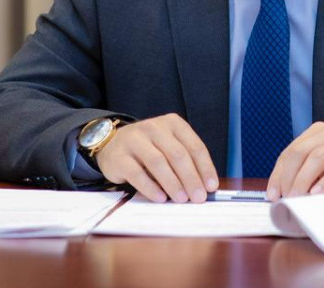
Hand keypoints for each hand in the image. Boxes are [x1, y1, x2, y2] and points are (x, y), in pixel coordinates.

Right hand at [94, 113, 218, 202]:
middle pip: (177, 154)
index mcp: (172, 123)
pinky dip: (151, 187)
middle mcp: (154, 127)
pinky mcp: (119, 156)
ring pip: (158, 162)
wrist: (112, 145)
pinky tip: (160, 198)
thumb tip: (203, 187)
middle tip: (198, 197)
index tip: (211, 186)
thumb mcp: (168, 147)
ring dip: (173, 183)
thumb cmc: (149, 150)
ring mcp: (135, 140)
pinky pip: (137, 173)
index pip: (194, 146)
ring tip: (181, 199)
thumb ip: (185, 162)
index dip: (205, 167)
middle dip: (191, 178)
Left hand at [265, 122, 323, 199]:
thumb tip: (285, 193)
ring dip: (303, 180)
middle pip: (300, 152)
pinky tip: (317, 194)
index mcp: (319, 132)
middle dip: (287, 177)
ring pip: (317, 157)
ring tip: (297, 198)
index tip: (272, 195)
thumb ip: (309, 171)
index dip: (278, 174)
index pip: (290, 151)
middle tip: (283, 199)